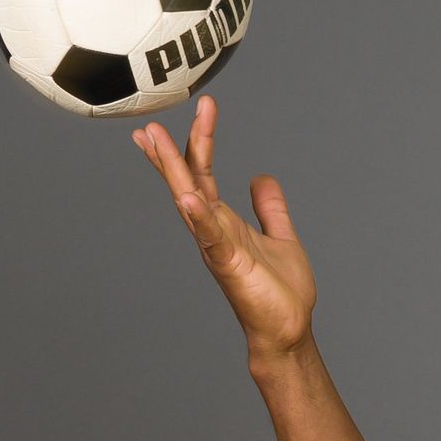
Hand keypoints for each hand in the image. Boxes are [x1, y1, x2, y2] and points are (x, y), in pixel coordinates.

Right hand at [131, 94, 315, 366]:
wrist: (289, 331)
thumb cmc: (281, 293)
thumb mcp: (280, 236)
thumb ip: (269, 207)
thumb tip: (260, 178)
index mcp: (224, 222)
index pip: (203, 174)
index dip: (198, 141)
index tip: (201, 109)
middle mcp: (213, 230)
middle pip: (186, 181)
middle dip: (170, 151)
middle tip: (151, 123)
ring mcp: (217, 246)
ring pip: (189, 200)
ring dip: (172, 169)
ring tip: (154, 140)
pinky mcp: (228, 263)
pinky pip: (209, 235)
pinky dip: (197, 214)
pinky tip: (186, 194)